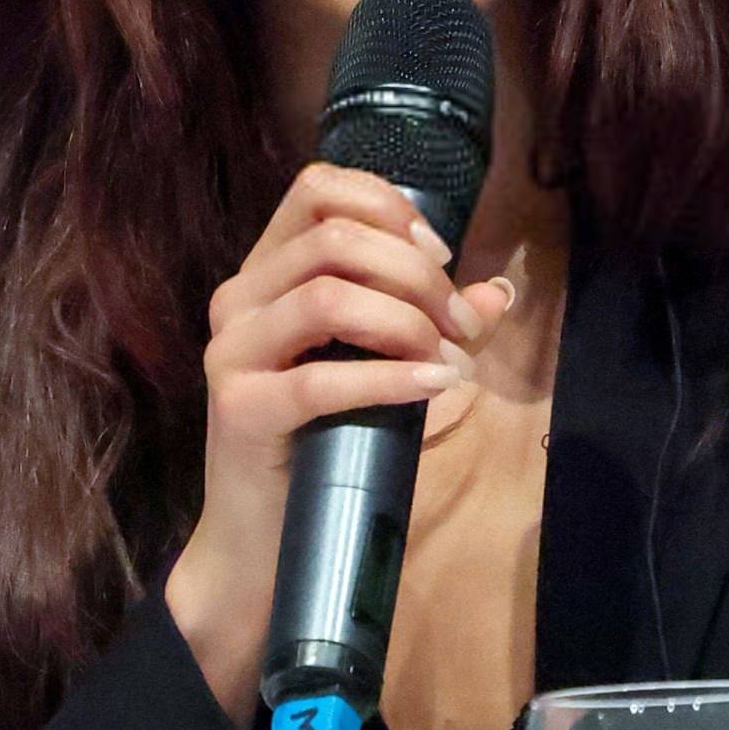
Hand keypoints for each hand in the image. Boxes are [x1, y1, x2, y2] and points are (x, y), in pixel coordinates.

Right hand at [176, 162, 510, 618]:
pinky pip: (321, 378)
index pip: (317, 188)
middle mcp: (239, 299)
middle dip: (414, 274)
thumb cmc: (324, 441)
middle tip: (458, 323)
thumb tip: (497, 291)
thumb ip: (430, 322)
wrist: (261, 541)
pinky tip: (434, 385)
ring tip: (447, 356)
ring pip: (327, 295)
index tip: (438, 255)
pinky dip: (390, 377)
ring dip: (406, 321)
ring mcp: (231, 352)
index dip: (386, 205)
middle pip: (334, 239)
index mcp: (266, 272)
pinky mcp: (239, 409)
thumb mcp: (379, 365)